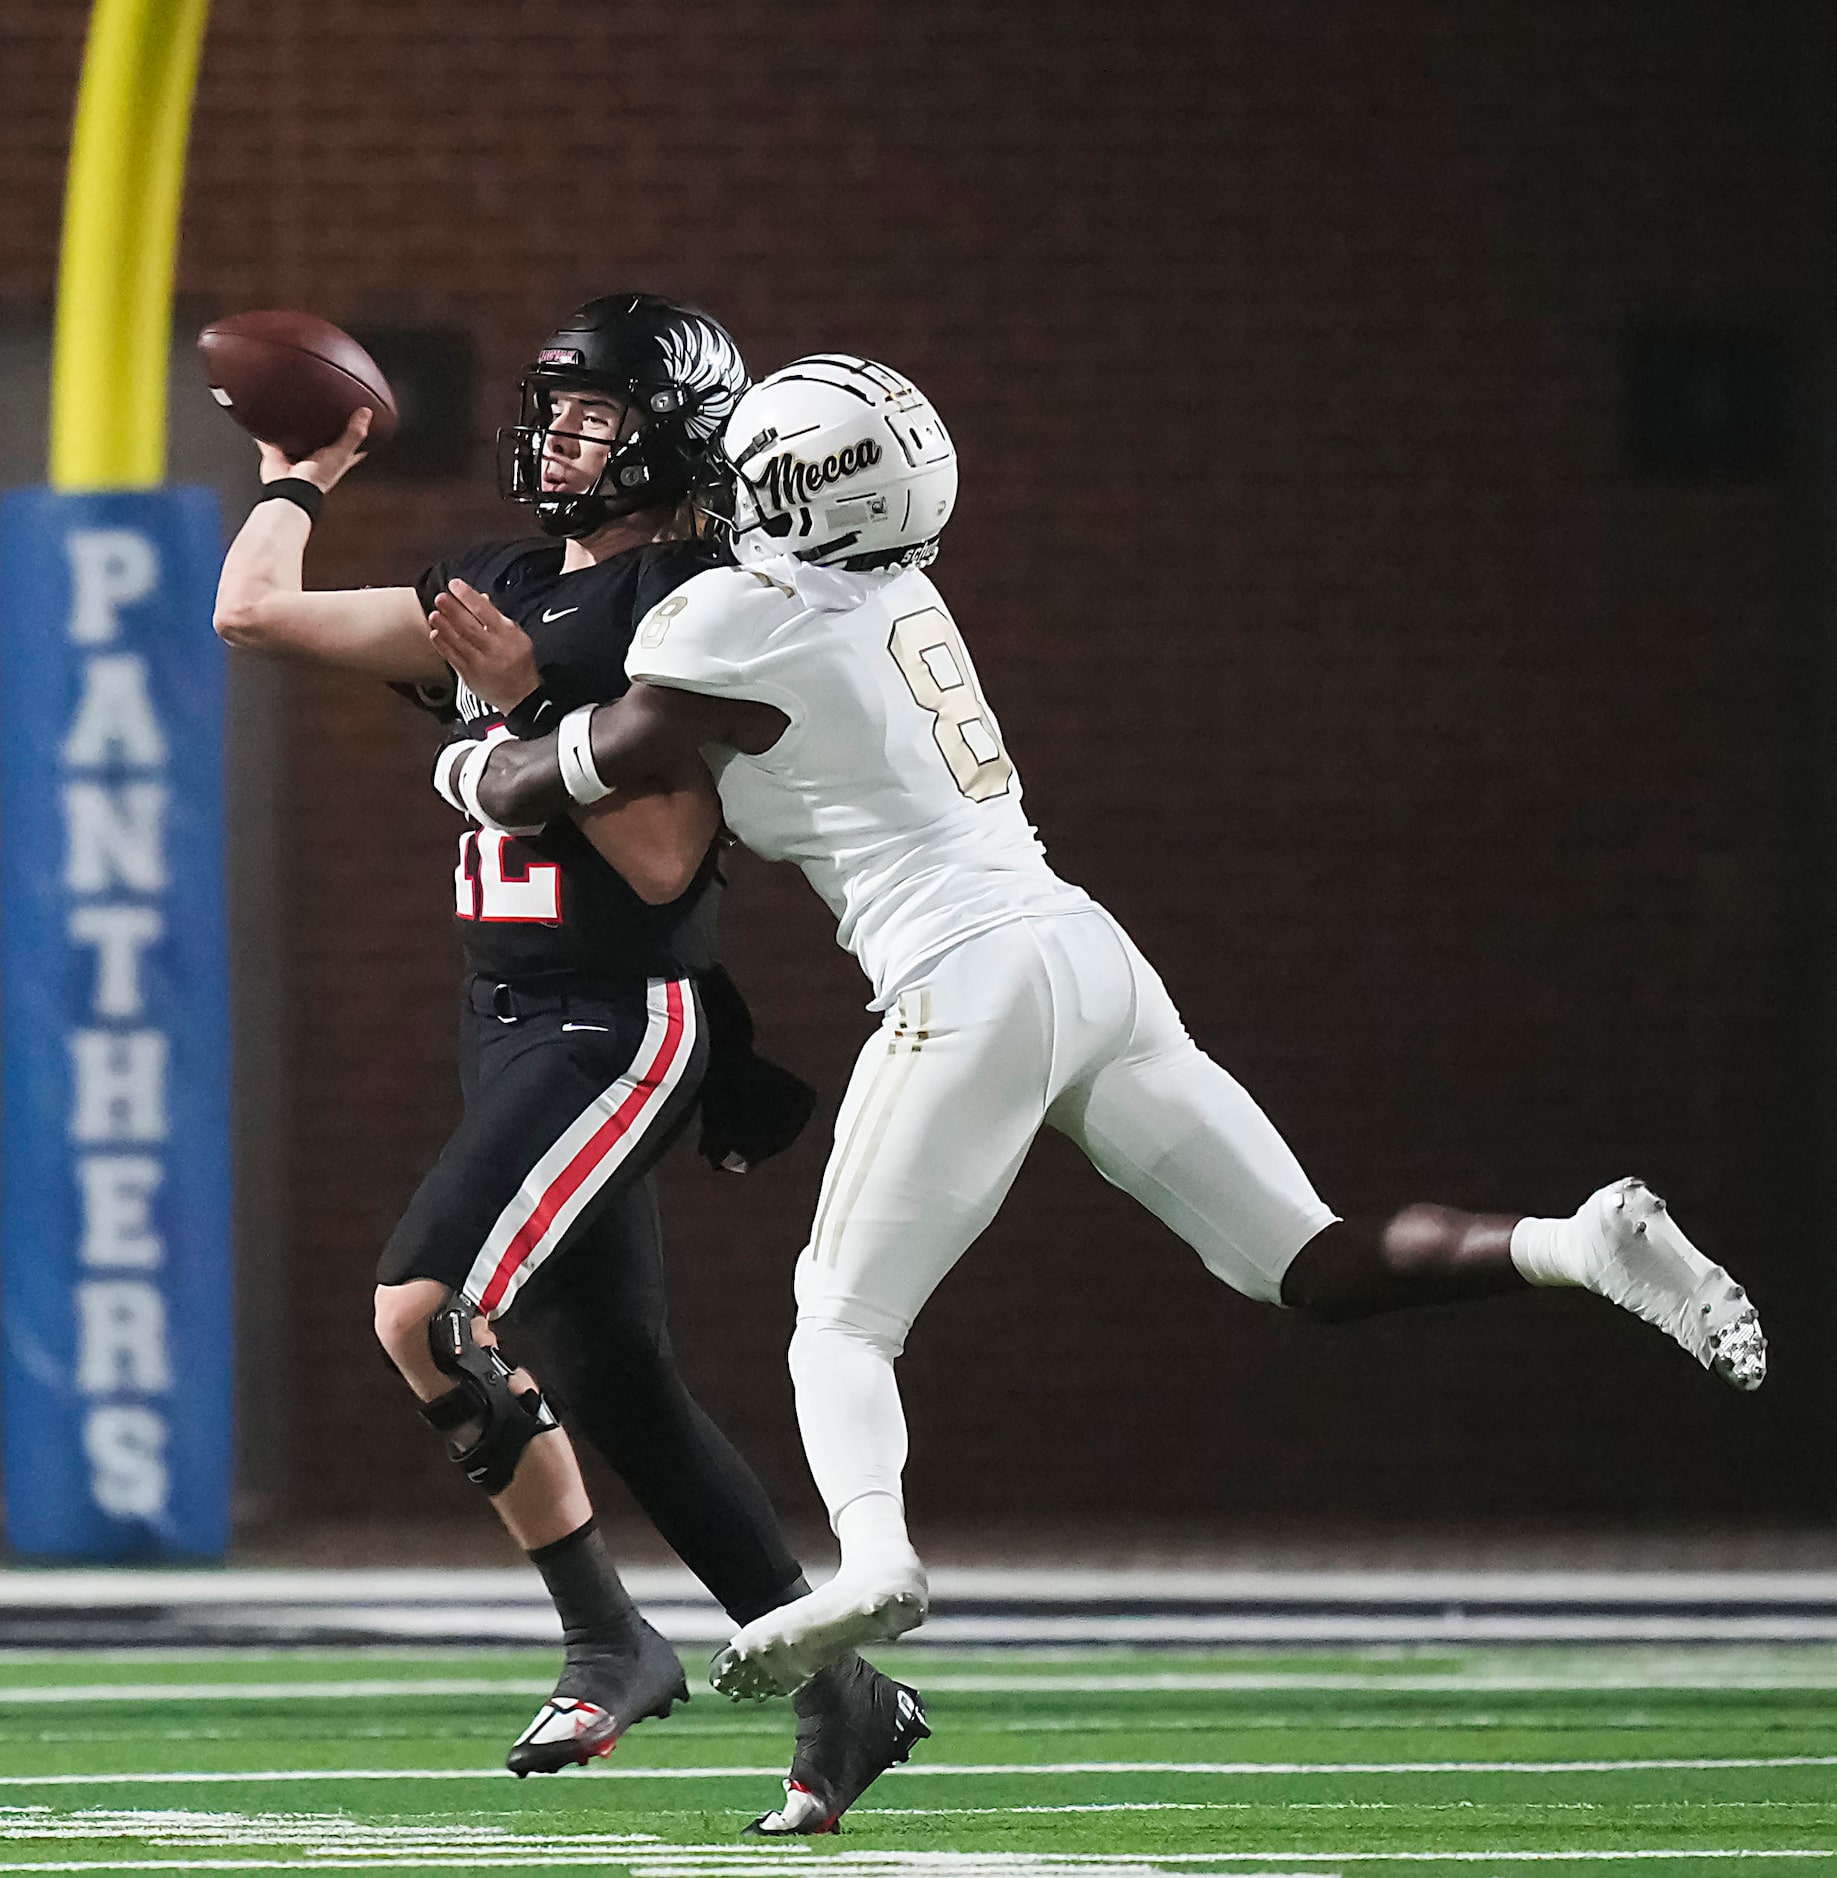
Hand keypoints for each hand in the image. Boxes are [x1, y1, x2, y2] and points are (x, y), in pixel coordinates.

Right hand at [258, 407, 372, 491]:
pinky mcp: (276, 455)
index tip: (359, 420)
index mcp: (334, 460)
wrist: (290, 487)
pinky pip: (268, 440)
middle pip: (320, 439)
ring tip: (292, 408)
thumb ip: (353, 434)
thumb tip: (366, 413)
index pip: (349, 446)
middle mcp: (316, 458)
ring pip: (295, 438)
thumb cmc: (317, 477)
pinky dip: (266, 432)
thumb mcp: (341, 453)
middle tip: (321, 409)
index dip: (355, 434)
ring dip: (293, 428)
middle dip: (320, 427)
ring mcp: (295, 457)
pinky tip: (263, 418)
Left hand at [427, 578, 541, 712]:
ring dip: (444, 625)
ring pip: (458, 641)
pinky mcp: (469, 676)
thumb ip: (497, 618)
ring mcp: (481, 663)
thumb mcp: (517, 636)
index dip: (468, 596)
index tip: (455, 585)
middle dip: (452, 609)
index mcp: (508, 635)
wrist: (521, 696)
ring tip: (434, 613)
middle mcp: (495, 648)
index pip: (485, 611)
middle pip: (469, 625)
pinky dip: (442, 644)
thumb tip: (480, 598)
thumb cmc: (519, 662)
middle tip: (440, 597)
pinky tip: (435, 633)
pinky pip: (452, 657)